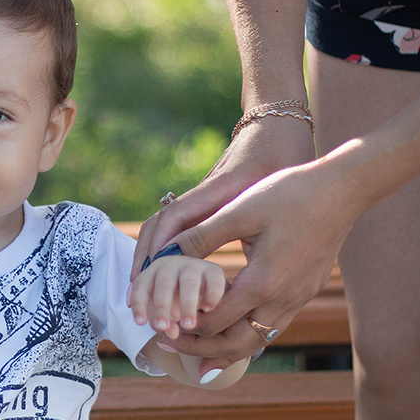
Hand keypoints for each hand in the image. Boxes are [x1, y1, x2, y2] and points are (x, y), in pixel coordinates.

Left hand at [128, 252, 226, 338]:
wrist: (202, 282)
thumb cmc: (175, 298)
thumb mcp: (164, 309)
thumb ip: (164, 322)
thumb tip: (172, 333)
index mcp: (153, 272)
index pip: (142, 286)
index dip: (139, 304)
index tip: (140, 323)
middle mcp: (171, 265)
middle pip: (164, 284)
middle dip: (161, 307)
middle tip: (162, 327)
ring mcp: (193, 265)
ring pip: (189, 283)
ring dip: (187, 305)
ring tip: (188, 325)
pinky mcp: (214, 270)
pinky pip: (214, 281)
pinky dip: (211, 295)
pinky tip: (207, 309)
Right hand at [132, 116, 315, 281]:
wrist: (276, 129)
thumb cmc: (282, 158)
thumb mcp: (276, 190)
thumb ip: (259, 224)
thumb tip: (244, 269)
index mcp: (216, 190)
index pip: (175, 217)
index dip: (159, 246)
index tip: (149, 275)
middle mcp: (200, 195)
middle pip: (157, 223)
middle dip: (144, 256)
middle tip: (137, 290)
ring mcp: (199, 199)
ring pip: (161, 226)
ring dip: (149, 254)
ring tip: (143, 287)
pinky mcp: (204, 203)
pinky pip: (174, 226)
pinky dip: (163, 248)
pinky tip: (164, 272)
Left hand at [158, 154, 361, 361]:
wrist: (342, 189)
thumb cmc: (288, 194)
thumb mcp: (239, 211)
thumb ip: (201, 236)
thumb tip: (164, 255)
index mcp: (262, 282)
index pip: (215, 321)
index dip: (184, 326)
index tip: (161, 324)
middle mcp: (283, 298)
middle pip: (238, 344)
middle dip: (202, 349)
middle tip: (171, 345)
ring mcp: (299, 297)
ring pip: (259, 339)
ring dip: (227, 347)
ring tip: (200, 352)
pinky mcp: (306, 290)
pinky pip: (274, 324)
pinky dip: (250, 333)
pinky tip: (234, 325)